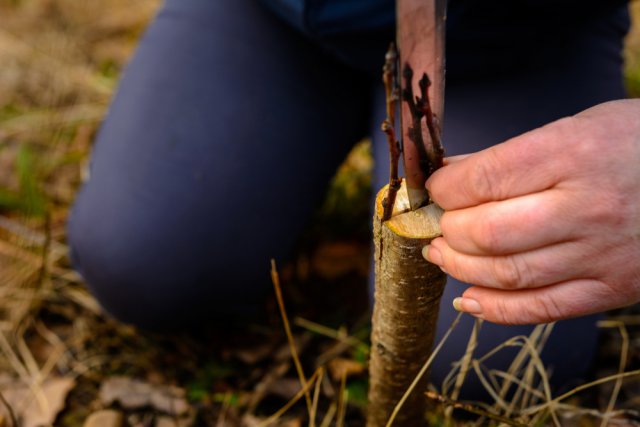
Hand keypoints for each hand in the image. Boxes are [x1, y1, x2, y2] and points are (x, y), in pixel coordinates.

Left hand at [423, 99, 639, 324]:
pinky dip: (495, 310)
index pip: (485, 178)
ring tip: (440, 254)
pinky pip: (542, 309)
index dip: (445, 188)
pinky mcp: (612, 288)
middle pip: (488, 232)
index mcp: (575, 153)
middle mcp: (588, 207)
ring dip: (459, 268)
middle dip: (447, 230)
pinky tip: (466, 298)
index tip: (436, 188)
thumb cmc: (634, 144)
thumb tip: (449, 174)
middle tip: (437, 224)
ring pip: (507, 274)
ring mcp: (602, 254)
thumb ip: (510, 155)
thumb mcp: (577, 127)